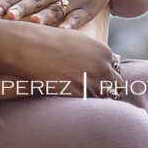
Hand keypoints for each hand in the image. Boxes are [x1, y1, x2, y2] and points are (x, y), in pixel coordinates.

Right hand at [0, 19, 122, 96]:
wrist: (31, 47)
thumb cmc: (50, 42)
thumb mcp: (78, 42)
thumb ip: (94, 53)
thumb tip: (105, 62)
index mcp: (104, 53)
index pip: (116, 72)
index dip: (107, 79)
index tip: (97, 83)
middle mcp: (103, 67)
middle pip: (116, 87)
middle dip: (107, 90)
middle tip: (93, 94)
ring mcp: (92, 82)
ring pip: (103, 98)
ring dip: (95, 99)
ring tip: (81, 97)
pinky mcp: (79, 94)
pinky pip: (88, 104)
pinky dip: (83, 105)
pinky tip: (72, 100)